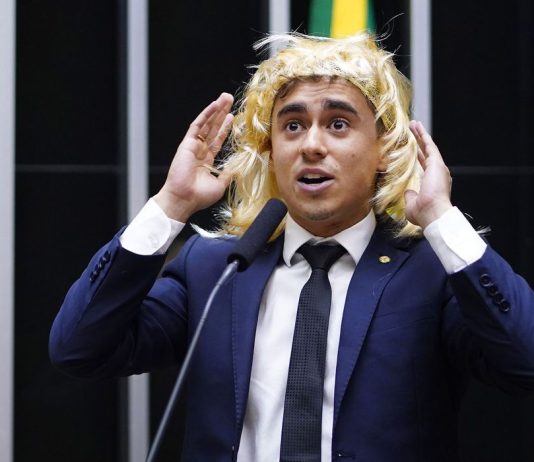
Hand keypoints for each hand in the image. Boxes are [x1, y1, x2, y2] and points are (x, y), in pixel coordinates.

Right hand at [153, 93, 233, 221]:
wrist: (184, 199)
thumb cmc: (199, 196)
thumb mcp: (220, 184)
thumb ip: (228, 174)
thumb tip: (239, 168)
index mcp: (206, 161)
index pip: (217, 140)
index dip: (225, 128)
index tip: (233, 117)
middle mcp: (199, 151)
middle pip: (212, 128)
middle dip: (222, 113)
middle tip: (229, 99)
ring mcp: (193, 146)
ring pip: (206, 124)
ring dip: (216, 110)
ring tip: (225, 98)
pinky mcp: (187, 144)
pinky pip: (197, 126)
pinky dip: (206, 115)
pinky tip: (214, 106)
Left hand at [404, 121, 452, 228]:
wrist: (433, 213)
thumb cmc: (423, 213)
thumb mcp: (412, 205)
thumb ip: (410, 196)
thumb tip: (408, 191)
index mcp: (432, 184)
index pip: (425, 167)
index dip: (419, 157)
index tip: (415, 150)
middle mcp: (437, 174)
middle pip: (427, 153)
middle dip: (420, 141)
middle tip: (414, 131)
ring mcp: (438, 168)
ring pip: (429, 147)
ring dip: (421, 135)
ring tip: (414, 124)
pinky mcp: (437, 163)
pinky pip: (430, 146)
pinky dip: (423, 136)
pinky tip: (418, 127)